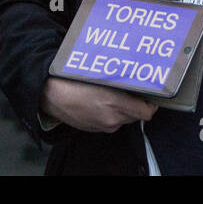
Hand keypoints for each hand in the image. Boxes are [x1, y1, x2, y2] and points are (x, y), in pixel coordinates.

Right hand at [39, 77, 156, 132]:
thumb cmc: (73, 79)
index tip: (150, 94)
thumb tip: (137, 77)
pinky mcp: (94, 129)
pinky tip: (102, 102)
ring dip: (124, 109)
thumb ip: (120, 79)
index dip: (151, 103)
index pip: (146, 112)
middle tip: (133, 90)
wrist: (50, 94)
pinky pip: (111, 122)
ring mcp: (102, 126)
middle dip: (137, 104)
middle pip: (136, 116)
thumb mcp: (100, 74)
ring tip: (116, 94)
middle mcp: (111, 118)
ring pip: (123, 119)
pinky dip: (111, 114)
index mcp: (114, 103)